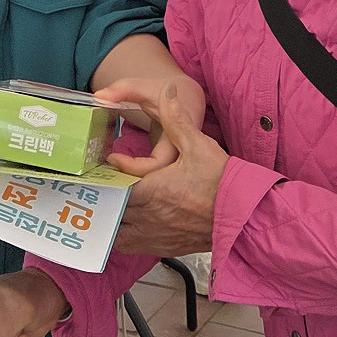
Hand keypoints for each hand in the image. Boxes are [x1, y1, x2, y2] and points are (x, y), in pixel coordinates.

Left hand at [107, 83, 226, 254]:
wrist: (245, 216)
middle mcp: (149, 217)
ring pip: (115, 233)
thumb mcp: (198, 145)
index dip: (102, 180)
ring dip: (108, 221)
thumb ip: (176, 118)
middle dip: (100, 201)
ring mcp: (155, 235)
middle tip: (90, 189)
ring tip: (102, 208)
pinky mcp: (165, 247)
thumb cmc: (222, 182)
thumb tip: (169, 89)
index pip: (113, 189)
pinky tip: (121, 226)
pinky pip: (131, 246)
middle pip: (109, 212)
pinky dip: (121, 237)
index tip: (95, 171)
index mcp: (151, 191)